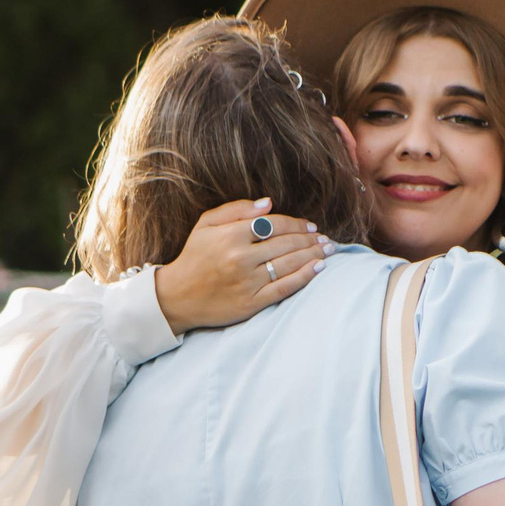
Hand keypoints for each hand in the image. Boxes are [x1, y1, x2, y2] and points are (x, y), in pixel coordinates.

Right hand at [152, 199, 330, 332]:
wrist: (176, 297)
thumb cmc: (194, 257)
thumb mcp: (205, 225)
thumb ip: (237, 210)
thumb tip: (268, 203)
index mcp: (230, 235)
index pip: (274, 224)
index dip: (296, 224)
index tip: (310, 226)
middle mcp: (240, 258)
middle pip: (286, 243)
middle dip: (310, 239)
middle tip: (325, 238)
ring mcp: (247, 281)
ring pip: (289, 264)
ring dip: (313, 255)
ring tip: (328, 250)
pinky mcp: (252, 302)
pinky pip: (284, 287)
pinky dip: (304, 277)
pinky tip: (319, 268)